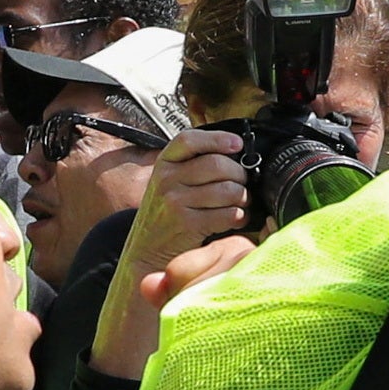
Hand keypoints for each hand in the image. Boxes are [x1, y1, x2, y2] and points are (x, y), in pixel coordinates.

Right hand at [93, 127, 253, 383]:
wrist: (146, 250)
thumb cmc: (165, 213)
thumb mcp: (168, 182)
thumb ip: (192, 165)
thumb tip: (234, 154)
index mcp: (163, 163)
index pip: (190, 140)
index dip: (217, 139)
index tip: (237, 145)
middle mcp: (166, 179)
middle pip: (216, 165)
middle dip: (239, 173)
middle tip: (243, 182)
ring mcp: (175, 202)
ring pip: (226, 189)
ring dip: (242, 196)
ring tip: (241, 201)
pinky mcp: (188, 225)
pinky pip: (226, 214)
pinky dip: (238, 216)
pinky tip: (236, 218)